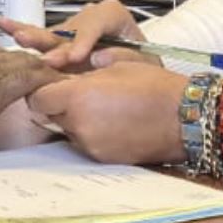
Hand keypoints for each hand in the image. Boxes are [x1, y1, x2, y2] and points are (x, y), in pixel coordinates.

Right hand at [0, 0, 141, 68]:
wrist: (144, 84)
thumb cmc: (144, 69)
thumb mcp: (146, 63)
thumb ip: (127, 59)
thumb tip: (99, 59)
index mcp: (114, 16)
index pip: (99, 21)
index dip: (86, 37)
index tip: (78, 57)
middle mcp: (89, 20)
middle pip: (71, 28)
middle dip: (59, 44)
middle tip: (52, 59)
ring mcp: (72, 32)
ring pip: (53, 35)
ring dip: (37, 38)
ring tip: (19, 36)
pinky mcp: (58, 46)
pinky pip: (41, 38)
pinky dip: (22, 31)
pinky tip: (5, 24)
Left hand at [26, 60, 188, 164]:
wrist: (185, 118)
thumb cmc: (154, 87)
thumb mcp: (116, 64)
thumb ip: (83, 68)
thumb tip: (65, 64)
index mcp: (78, 97)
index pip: (37, 99)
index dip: (43, 90)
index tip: (54, 84)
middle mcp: (79, 124)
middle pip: (49, 116)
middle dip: (58, 105)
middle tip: (79, 94)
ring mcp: (91, 145)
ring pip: (67, 130)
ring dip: (75, 120)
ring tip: (102, 108)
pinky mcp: (103, 158)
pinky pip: (85, 144)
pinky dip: (91, 133)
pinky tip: (112, 123)